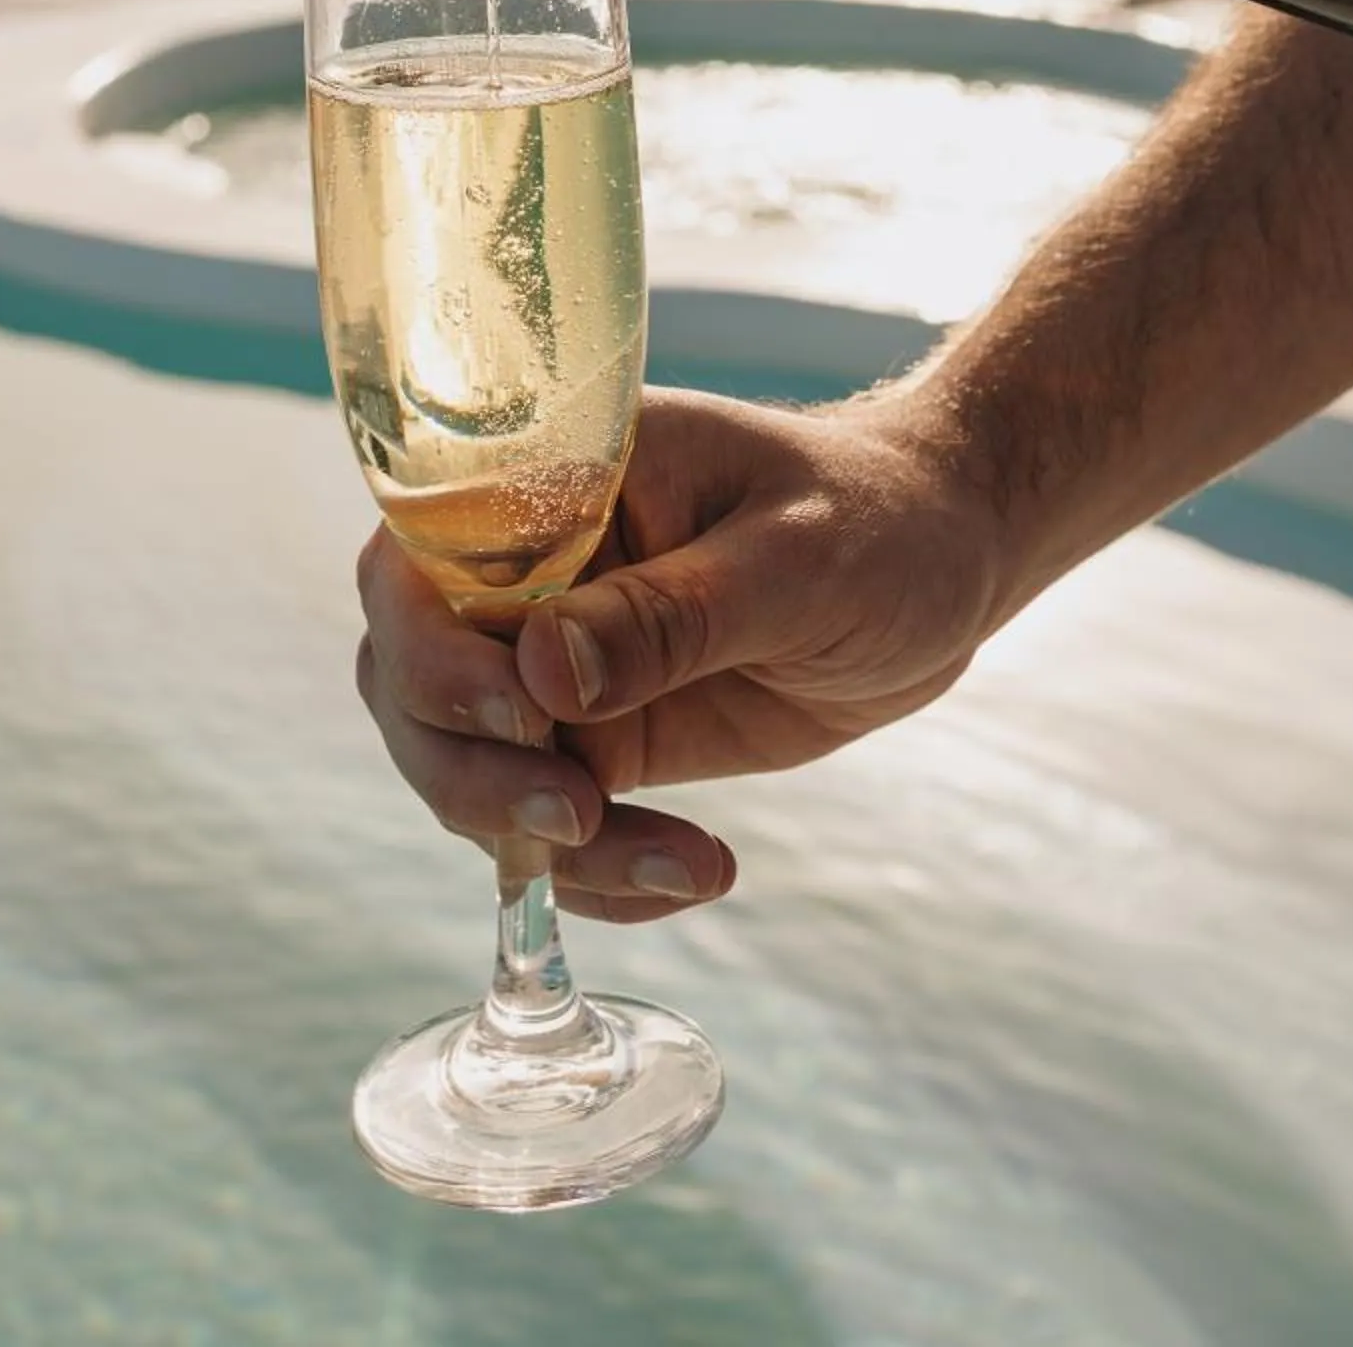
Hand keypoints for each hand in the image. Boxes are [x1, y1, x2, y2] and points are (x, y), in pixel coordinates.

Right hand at [354, 379, 997, 922]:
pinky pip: (545, 823)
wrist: (944, 559)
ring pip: (463, 763)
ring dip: (537, 839)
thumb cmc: (881, 517)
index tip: (522, 713)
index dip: (433, 643)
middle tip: (580, 818)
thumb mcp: (798, 556)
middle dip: (470, 768)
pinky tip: (698, 874)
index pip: (421, 554)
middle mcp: (530, 567)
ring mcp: (555, 656)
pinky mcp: (599, 733)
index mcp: (557, 478)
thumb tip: (543, 675)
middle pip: (408, 673)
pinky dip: (599, 875)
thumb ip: (673, 614)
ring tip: (678, 865)